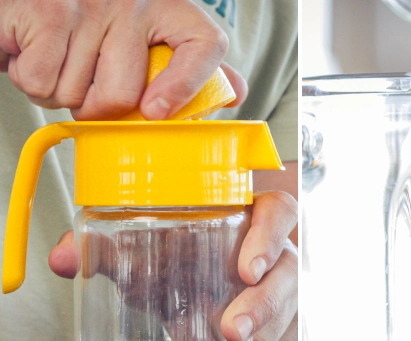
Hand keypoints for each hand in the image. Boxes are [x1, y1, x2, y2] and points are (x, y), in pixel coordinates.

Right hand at [0, 0, 247, 119]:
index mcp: (171, 9)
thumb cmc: (94, 26)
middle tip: (85, 83)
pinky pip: (39, 79)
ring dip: (56, 92)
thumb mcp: (149, 37)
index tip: (157, 112)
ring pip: (74, 94)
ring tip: (57, 61)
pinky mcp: (46, 11)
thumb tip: (235, 93)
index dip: (188, 85)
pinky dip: (28, 78)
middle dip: (94, 108)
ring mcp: (90, 5)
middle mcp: (135, 3)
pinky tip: (32, 52)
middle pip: (122, 95)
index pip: (205, 44)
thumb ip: (190, 65)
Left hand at [48, 191, 297, 340]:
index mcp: (246, 220)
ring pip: (285, 309)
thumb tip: (61, 258)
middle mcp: (273, 253)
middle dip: (265, 301)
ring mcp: (282, 291)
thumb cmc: (181, 271)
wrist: (204, 313)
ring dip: (258, 332)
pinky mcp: (282, 328)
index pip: (278, 212)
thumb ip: (106, 251)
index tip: (247, 269)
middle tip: (232, 328)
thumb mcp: (147, 260)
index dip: (269, 235)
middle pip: (287, 268)